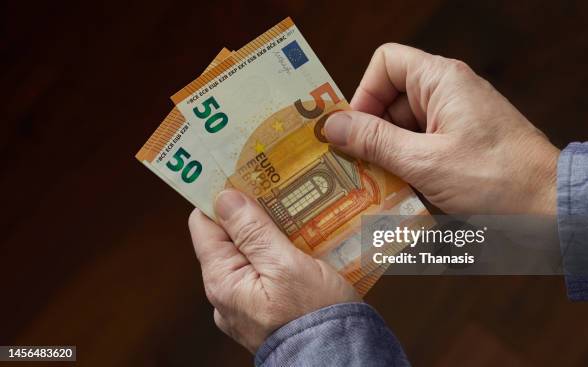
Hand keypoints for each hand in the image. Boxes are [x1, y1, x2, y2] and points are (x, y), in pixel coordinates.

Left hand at [188, 189, 359, 352]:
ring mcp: (246, 302)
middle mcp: (227, 292)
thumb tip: (225, 198)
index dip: (219, 198)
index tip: (241, 174)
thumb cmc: (315, 316)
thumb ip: (253, 231)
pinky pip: (266, 270)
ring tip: (295, 210)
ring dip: (270, 230)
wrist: (341, 359)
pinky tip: (302, 239)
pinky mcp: (267, 306)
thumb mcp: (286, 265)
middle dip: (251, 212)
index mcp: (223, 281)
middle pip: (229, 238)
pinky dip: (280, 251)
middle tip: (277, 188)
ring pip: (251, 252)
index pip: (204, 225)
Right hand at [325, 43, 559, 214]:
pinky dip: (405, 165)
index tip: (355, 130)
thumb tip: (331, 125)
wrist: (551, 207)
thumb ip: (375, 141)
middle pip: (390, 98)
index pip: (386, 63)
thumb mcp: (424, 161)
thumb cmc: (495, 178)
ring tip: (376, 184)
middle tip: (356, 166)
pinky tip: (399, 190)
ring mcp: (454, 120)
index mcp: (441, 81)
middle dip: (370, 131)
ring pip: (402, 126)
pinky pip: (419, 145)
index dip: (364, 92)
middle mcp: (447, 93)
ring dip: (386, 154)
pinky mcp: (459, 144)